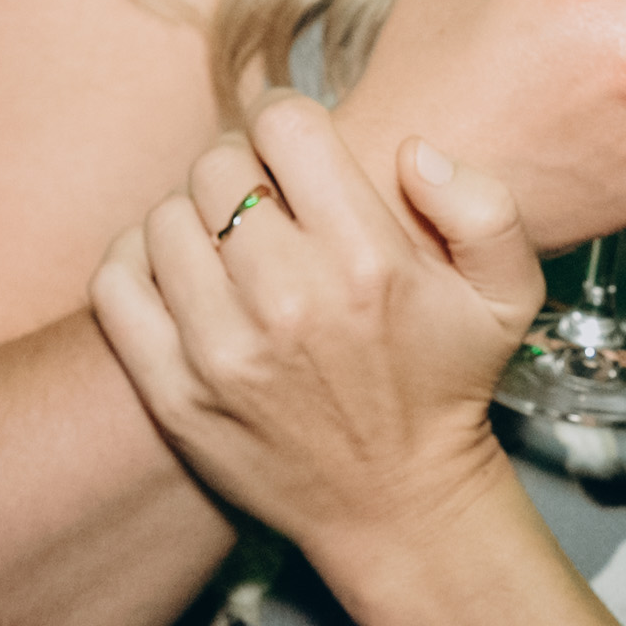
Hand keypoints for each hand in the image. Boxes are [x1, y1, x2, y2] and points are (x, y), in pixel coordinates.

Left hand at [90, 99, 543, 559]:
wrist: (396, 505)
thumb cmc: (447, 382)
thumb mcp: (509, 294)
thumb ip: (484, 206)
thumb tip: (412, 151)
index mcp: (368, 262)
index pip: (283, 124)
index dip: (287, 119)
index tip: (293, 147)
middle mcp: (290, 301)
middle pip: (217, 164)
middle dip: (241, 167)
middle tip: (263, 199)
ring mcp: (222, 352)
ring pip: (163, 217)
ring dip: (193, 218)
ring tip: (228, 246)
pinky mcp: (174, 392)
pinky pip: (116, 283)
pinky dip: (138, 264)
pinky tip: (181, 276)